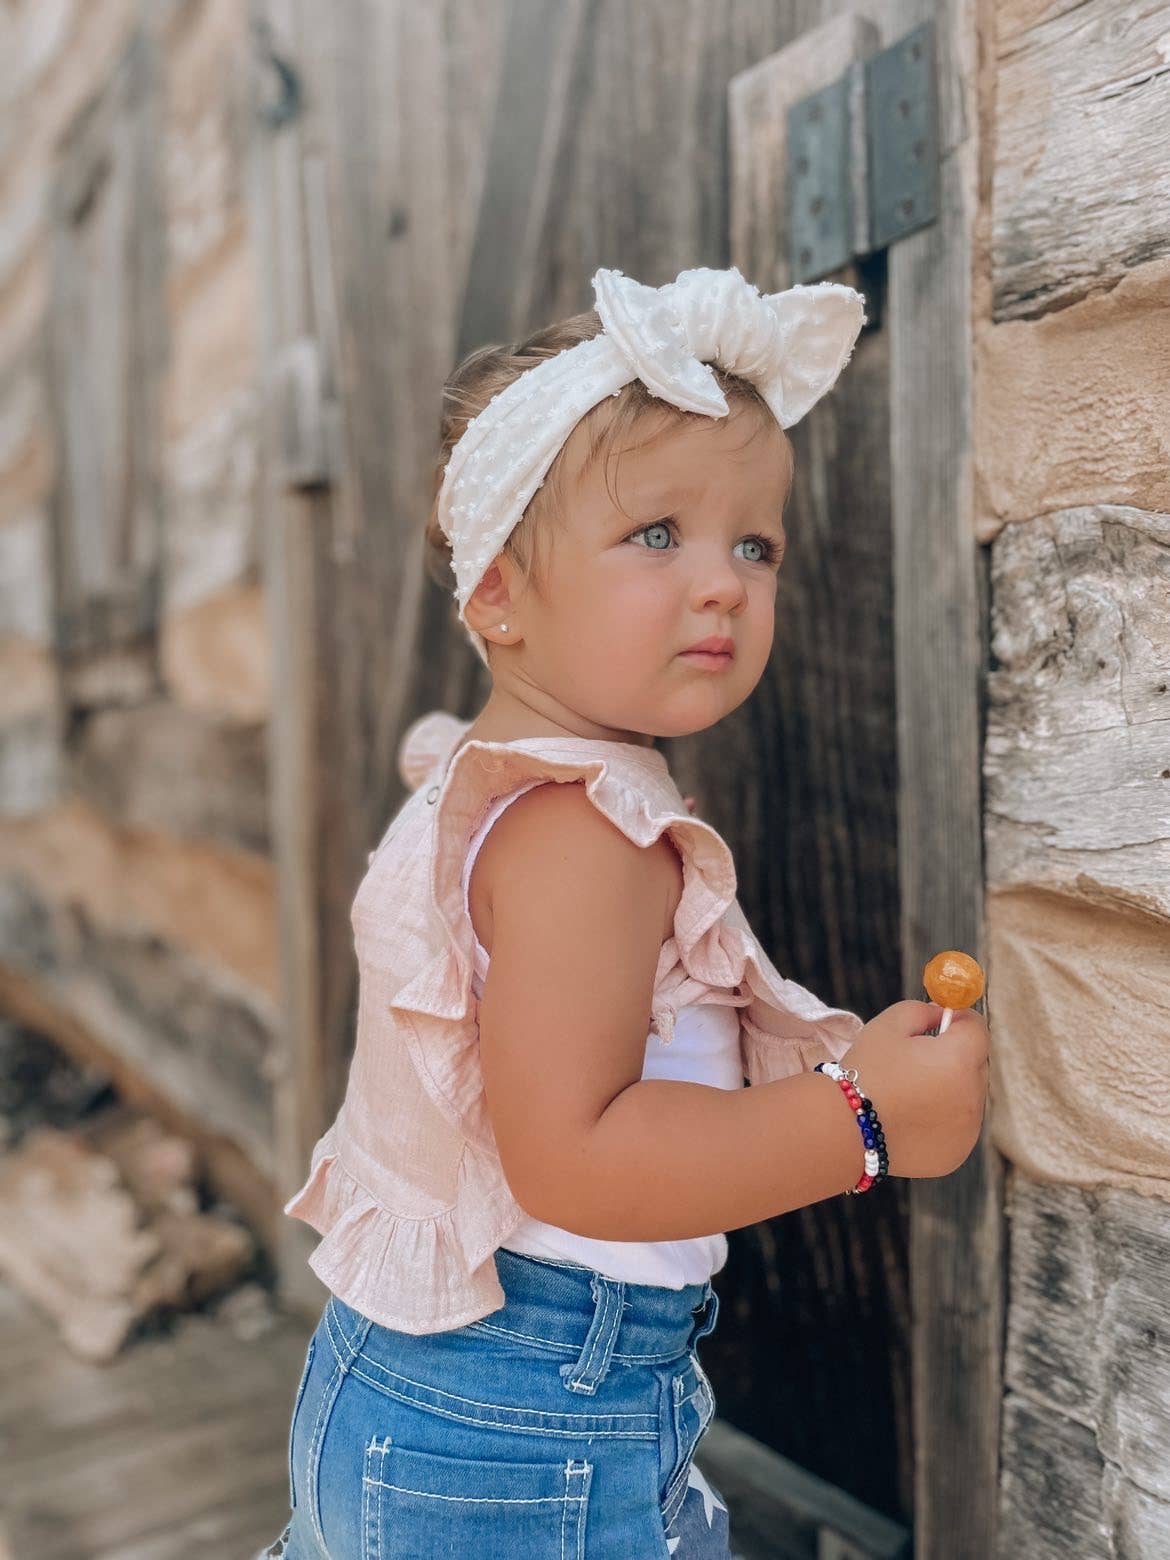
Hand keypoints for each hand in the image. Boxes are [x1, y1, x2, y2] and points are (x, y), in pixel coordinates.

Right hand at [837, 999, 989, 1178]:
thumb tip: (941, 1015)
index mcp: (959, 1060)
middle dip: (956, 1056)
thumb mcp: (889, 1025)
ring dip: (951, 1089)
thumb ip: (923, 1011)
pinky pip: (959, 1127)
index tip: (940, 1022)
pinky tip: (912, 1118)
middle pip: (977, 1064)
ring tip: (911, 1093)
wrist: (844, 1130)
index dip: (959, 1020)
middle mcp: (972, 1097)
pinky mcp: (956, 1154)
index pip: (977, 1029)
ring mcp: (967, 1131)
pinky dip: (943, 1119)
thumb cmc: (866, 1071)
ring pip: (969, 1097)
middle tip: (919, 1060)